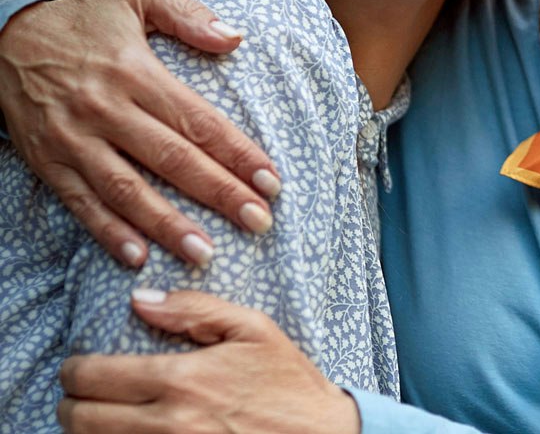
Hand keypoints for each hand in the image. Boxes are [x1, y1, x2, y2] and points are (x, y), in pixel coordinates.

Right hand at [0, 0, 280, 266]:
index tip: (271, 180)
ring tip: (205, 253)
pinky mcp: (47, 161)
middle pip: (172, 159)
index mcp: (135, 71)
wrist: (4, 37)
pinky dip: (107, 232)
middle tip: (259, 221)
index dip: (238, 152)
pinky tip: (137, 256)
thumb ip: (189, 15)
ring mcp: (74, 139)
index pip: (197, 119)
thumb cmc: (86, 18)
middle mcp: (106, 108)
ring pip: (127, 190)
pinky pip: (80, 202)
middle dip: (219, 193)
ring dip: (167, 225)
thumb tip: (236, 38)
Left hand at [58, 290, 359, 433]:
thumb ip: (195, 309)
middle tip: (79, 393)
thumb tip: (140, 299)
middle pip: (81, 420)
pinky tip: (123, 433)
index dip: (74, 370)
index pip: (95, 377)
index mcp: (182, 379)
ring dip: (84, 431)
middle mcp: (166, 424)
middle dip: (71, 403)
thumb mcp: (252, 328)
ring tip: (95, 415)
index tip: (77, 367)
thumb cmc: (287, 382)